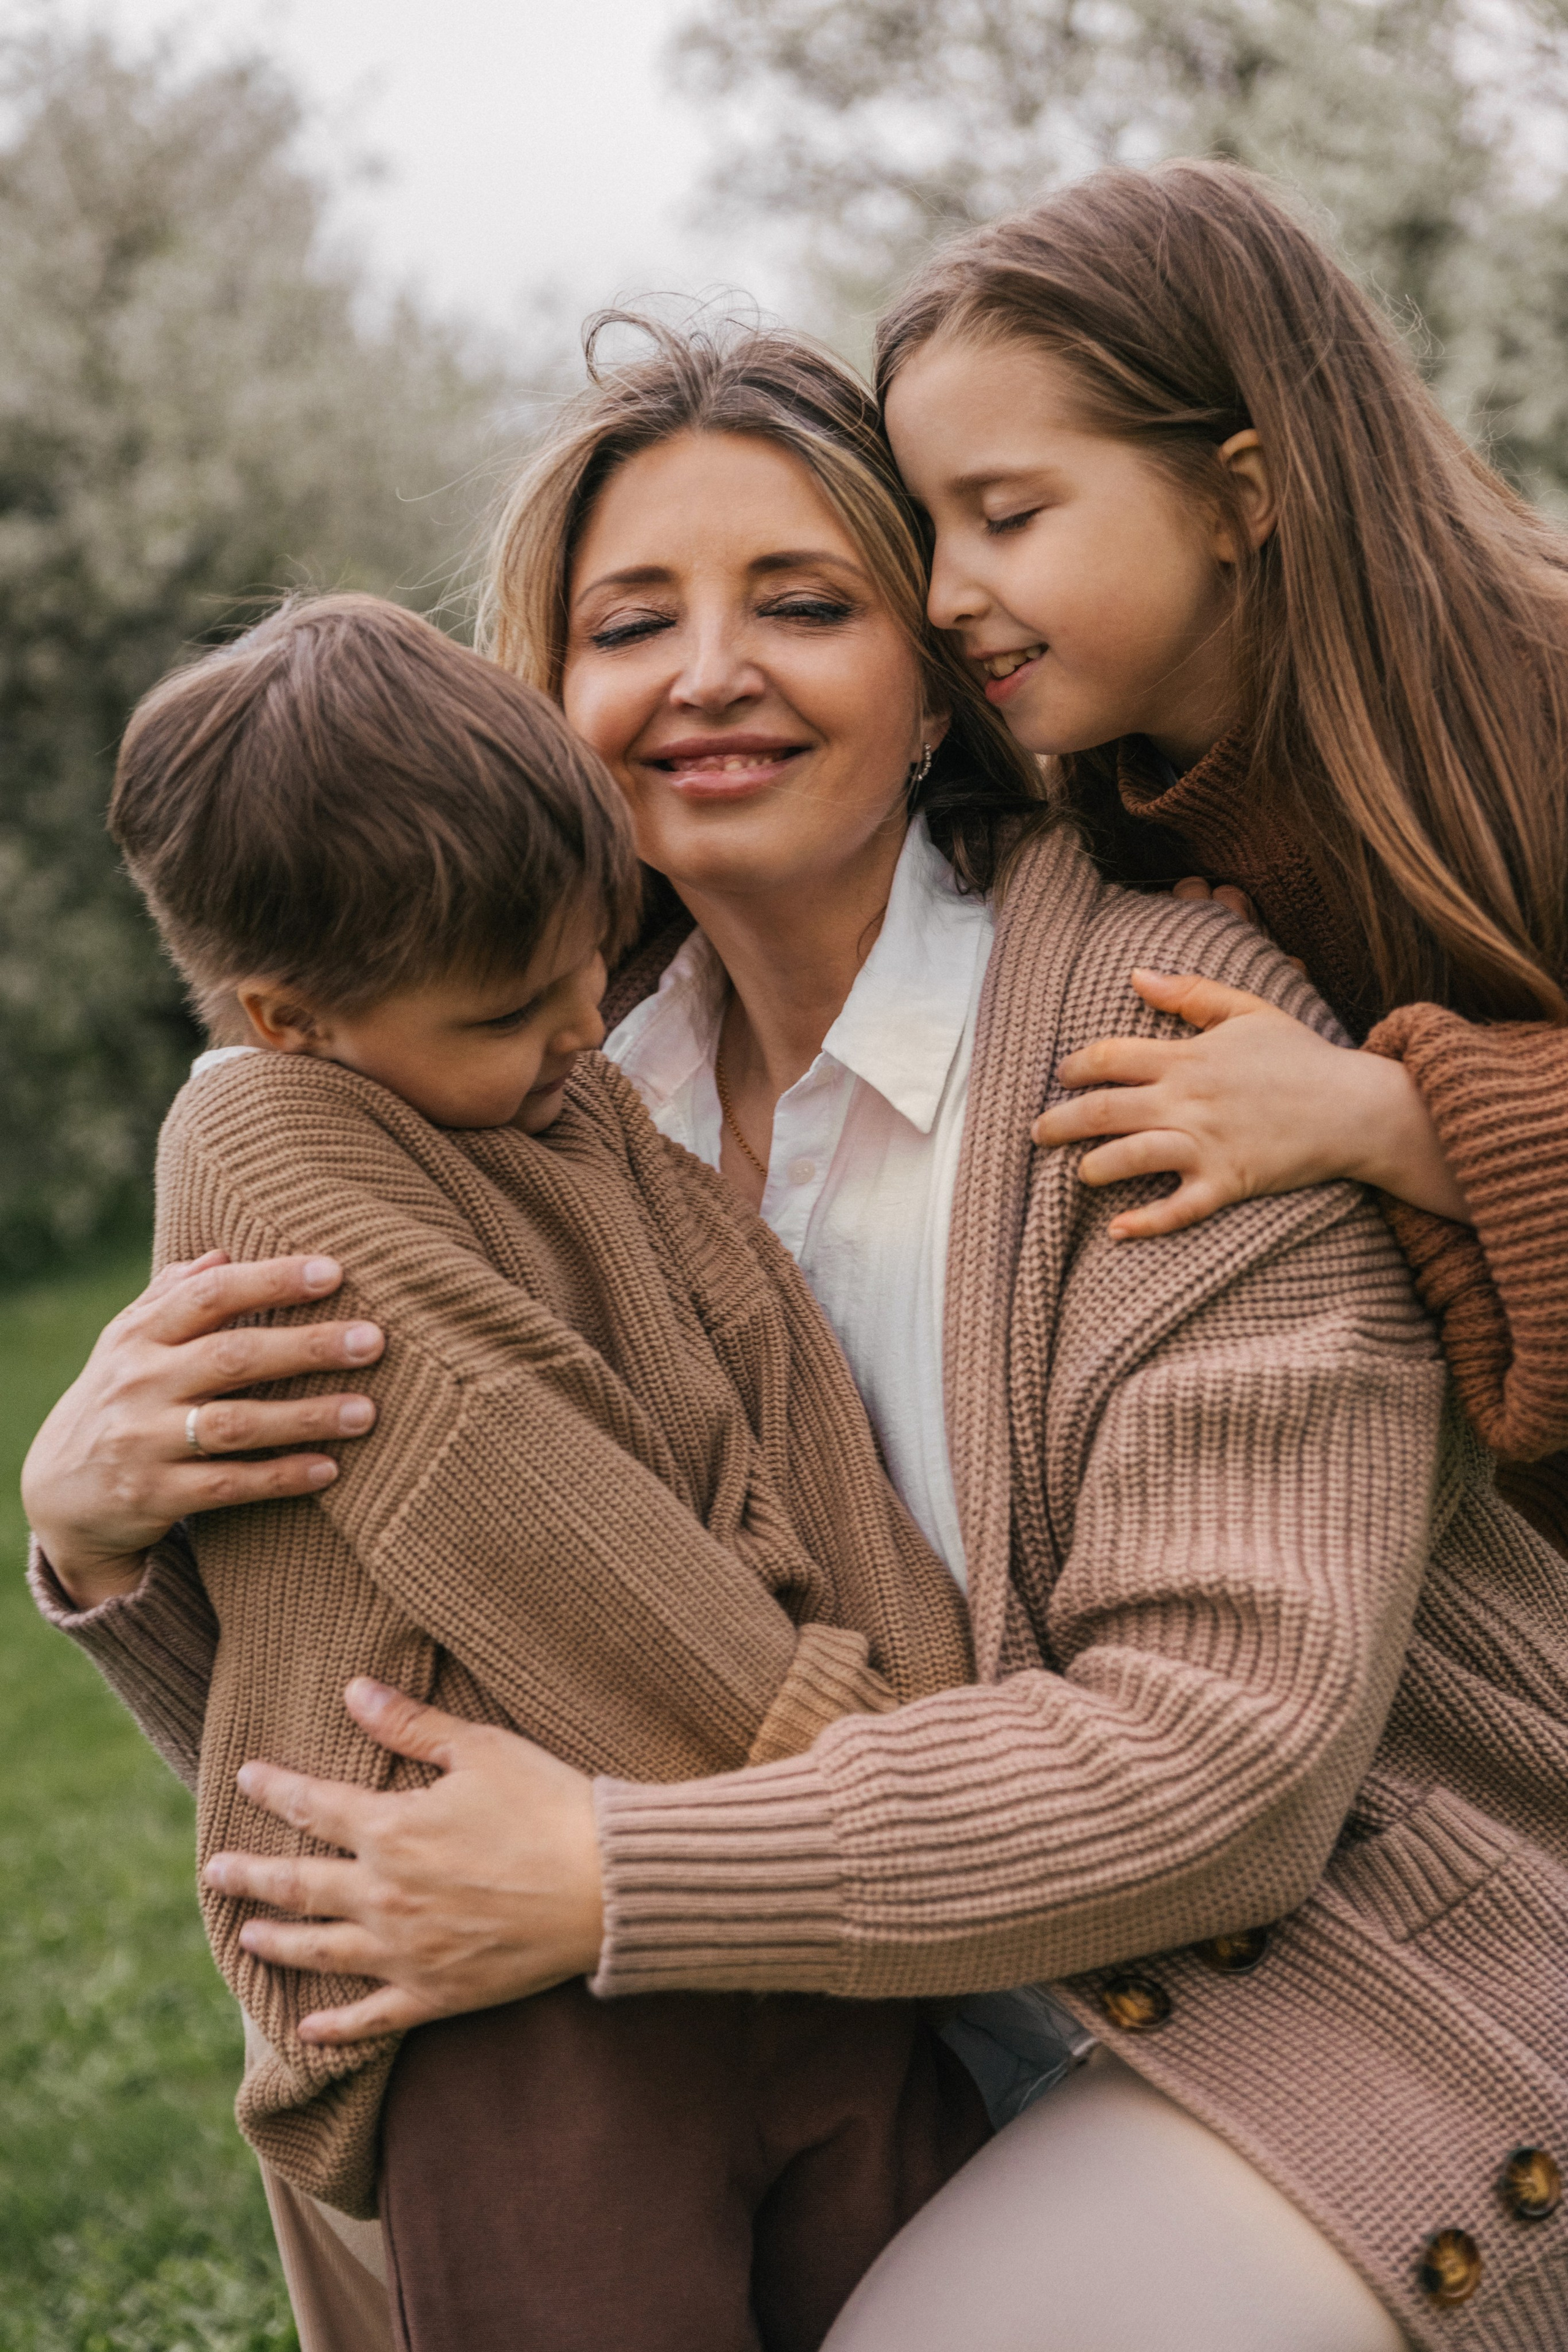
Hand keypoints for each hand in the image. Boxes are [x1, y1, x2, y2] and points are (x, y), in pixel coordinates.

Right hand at [21, 1251, 384, 1608]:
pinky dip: (281, 1477)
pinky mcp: (153, 1496)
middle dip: (307, 1346)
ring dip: (306, 1417)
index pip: (209, 1294)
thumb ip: (172, 1296)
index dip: (271, 1280)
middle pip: (233, 1357)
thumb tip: (225, 1250)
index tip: (334, 1271)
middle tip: (373, 1340)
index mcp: (138, 1336)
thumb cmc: (118, 1399)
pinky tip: (330, 1469)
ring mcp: (144, 1442)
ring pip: (236, 1425)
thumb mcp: (128, 1344)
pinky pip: (228, 1485)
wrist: (59, 1492)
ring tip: (367, 1411)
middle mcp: (139, 1383)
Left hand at [202, 1679, 603, 2042]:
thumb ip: (410, 1723)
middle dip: (250, 1874)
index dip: (275, 1788)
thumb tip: (352, 1690)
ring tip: (246, 1936)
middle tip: (214, 1871)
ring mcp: (406, 1951)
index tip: (246, 1777)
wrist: (606, 1885)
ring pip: (320, 1952)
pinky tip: (305, 2029)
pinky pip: (371, 2019)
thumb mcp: (480, 1748)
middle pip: (297, 1884)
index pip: (314, 1805)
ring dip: (276, 1942)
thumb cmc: (548, 1804)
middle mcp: (384, 1894)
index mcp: (392, 1829)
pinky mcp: (437, 1995)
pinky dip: (333, 2028)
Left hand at [1031, 970, 1470, 1236]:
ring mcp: (1207, 1145)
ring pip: (1130, 1158)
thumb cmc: (1302, 1057)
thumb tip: (1136, 976)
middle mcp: (1188, 1101)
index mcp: (1188, 1059)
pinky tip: (1118, 1230)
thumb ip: (1190, 994)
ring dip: (1093, 1168)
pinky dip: (1146, 1222)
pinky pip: (1178, 1208)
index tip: (1061, 1075)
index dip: (1075, 1067)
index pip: (1109, 1058)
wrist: (1355, 1106)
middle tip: (1036, 1133)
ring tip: (1080, 1173)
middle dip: (1059, 1122)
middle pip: (1103, 1110)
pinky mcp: (1228, 1183)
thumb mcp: (1249, 1010)